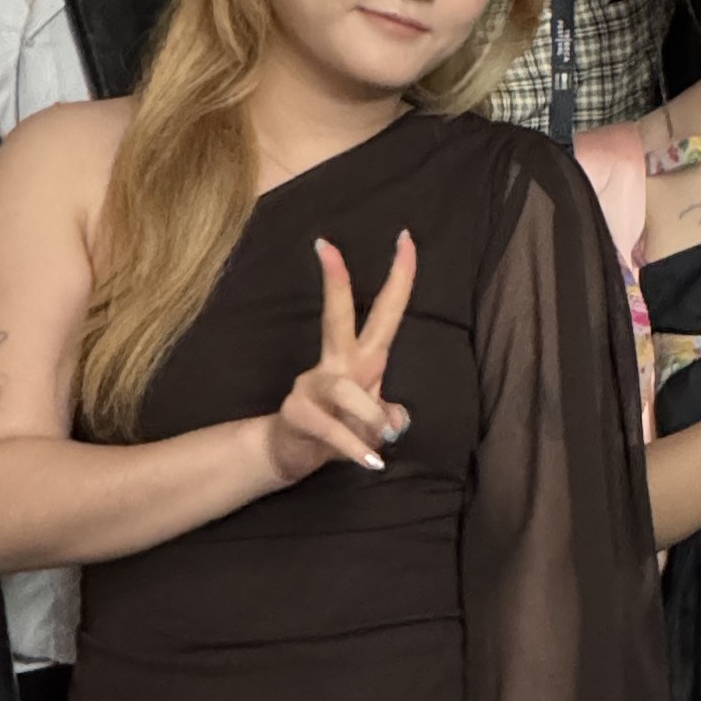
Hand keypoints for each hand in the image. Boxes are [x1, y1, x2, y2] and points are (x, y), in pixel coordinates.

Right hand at [264, 235, 416, 483]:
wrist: (293, 454)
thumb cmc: (341, 427)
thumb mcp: (374, 420)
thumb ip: (390, 413)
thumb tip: (397, 419)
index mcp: (361, 356)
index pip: (384, 310)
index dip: (399, 276)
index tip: (407, 237)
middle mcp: (335, 363)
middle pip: (336, 315)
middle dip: (336, 282)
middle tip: (327, 245)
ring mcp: (311, 385)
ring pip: (347, 390)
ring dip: (370, 416)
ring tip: (383, 437)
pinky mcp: (298, 413)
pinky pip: (335, 432)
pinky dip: (356, 450)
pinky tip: (372, 463)